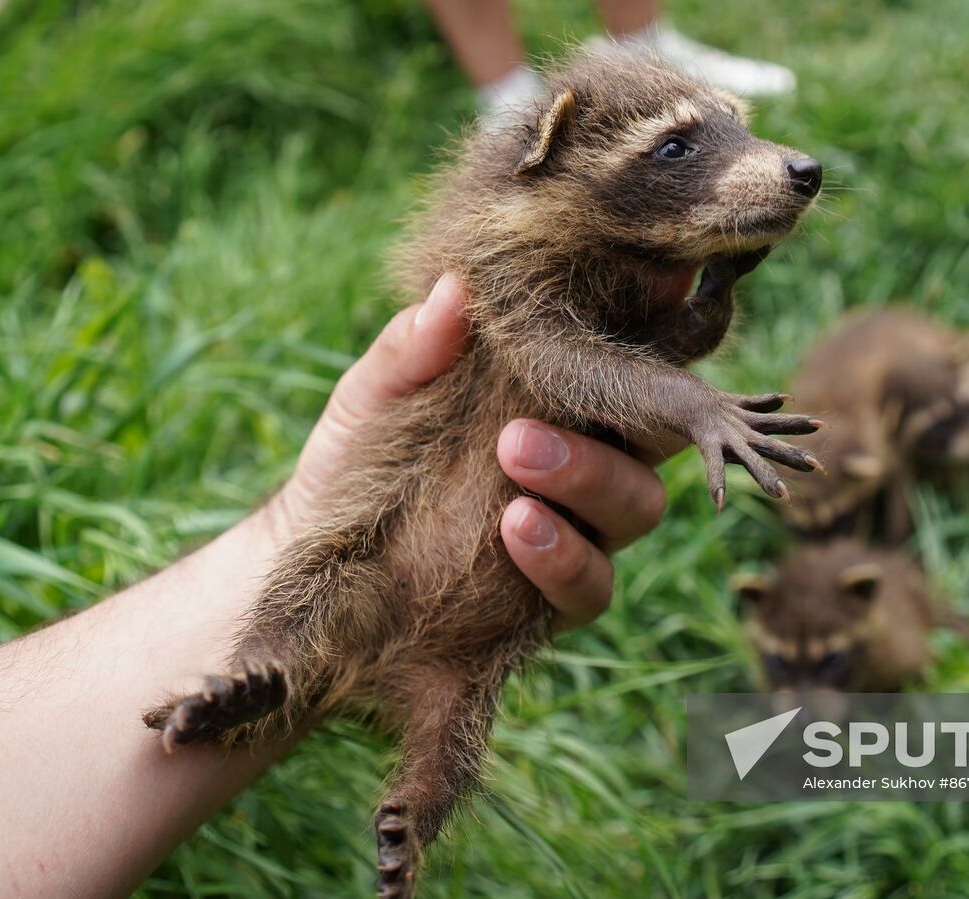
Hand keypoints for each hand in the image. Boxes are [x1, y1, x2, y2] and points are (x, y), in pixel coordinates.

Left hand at [272, 274, 666, 629]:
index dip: (655, 325)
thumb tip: (456, 286)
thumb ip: (411, 349)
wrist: (308, 570)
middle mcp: (582, 469)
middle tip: (533, 419)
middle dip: (629, 414)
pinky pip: (591, 586)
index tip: (660, 284)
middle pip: (660, 434)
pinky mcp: (553, 606)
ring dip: (592, 481)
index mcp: (555, 405)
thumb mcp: (369, 399)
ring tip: (516, 468)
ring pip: (640, 505)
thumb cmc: (352, 465)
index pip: (628, 365)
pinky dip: (563, 557)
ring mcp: (576, 538)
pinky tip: (516, 531)